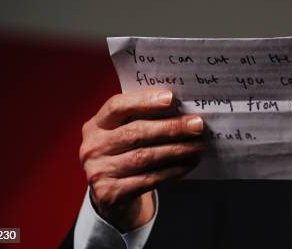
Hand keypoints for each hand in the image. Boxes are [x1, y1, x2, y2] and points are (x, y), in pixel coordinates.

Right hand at [79, 89, 205, 231]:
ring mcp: (98, 172)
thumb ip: (142, 117)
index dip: (144, 101)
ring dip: (177, 150)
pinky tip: (188, 163)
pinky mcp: (111, 193)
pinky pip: (149, 179)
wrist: (111, 194)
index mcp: (95, 125)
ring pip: (145, 157)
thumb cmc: (123, 153)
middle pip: (136, 132)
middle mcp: (93, 147)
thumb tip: (180, 109)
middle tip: (197, 125)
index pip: (117, 106)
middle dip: (171, 127)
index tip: (172, 98)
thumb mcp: (122, 132)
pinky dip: (173, 170)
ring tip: (199, 145)